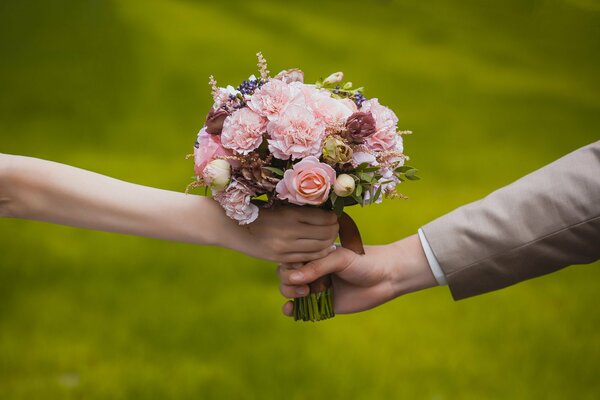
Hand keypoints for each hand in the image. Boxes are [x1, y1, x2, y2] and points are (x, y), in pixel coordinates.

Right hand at [230, 206, 338, 263]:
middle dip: (334, 230)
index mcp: (289, 214)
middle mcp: (288, 232)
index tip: (335, 214)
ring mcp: (284, 248)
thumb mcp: (277, 205)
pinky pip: (306, 258)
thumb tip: (324, 208)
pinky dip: (317, 253)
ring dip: (329, 242)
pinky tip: (320, 248)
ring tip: (330, 236)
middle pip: (324, 234)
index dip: (333, 217)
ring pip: (318, 248)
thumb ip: (298, 209)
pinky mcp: (279, 258)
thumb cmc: (255, 210)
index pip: (323, 218)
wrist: (229, 226)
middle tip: (336, 225)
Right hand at [277, 234, 437, 314]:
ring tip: (304, 294)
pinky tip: (291, 310)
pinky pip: (301, 308)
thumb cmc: (364, 261)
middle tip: (305, 286)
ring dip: (289, 294)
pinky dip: (292, 310)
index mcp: (315, 254)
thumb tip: (291, 278)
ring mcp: (316, 287)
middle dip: (288, 281)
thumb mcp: (340, 259)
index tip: (298, 268)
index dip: (288, 264)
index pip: (289, 257)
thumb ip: (317, 267)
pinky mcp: (323, 304)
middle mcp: (312, 270)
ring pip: (290, 291)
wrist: (386, 276)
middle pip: (286, 275)